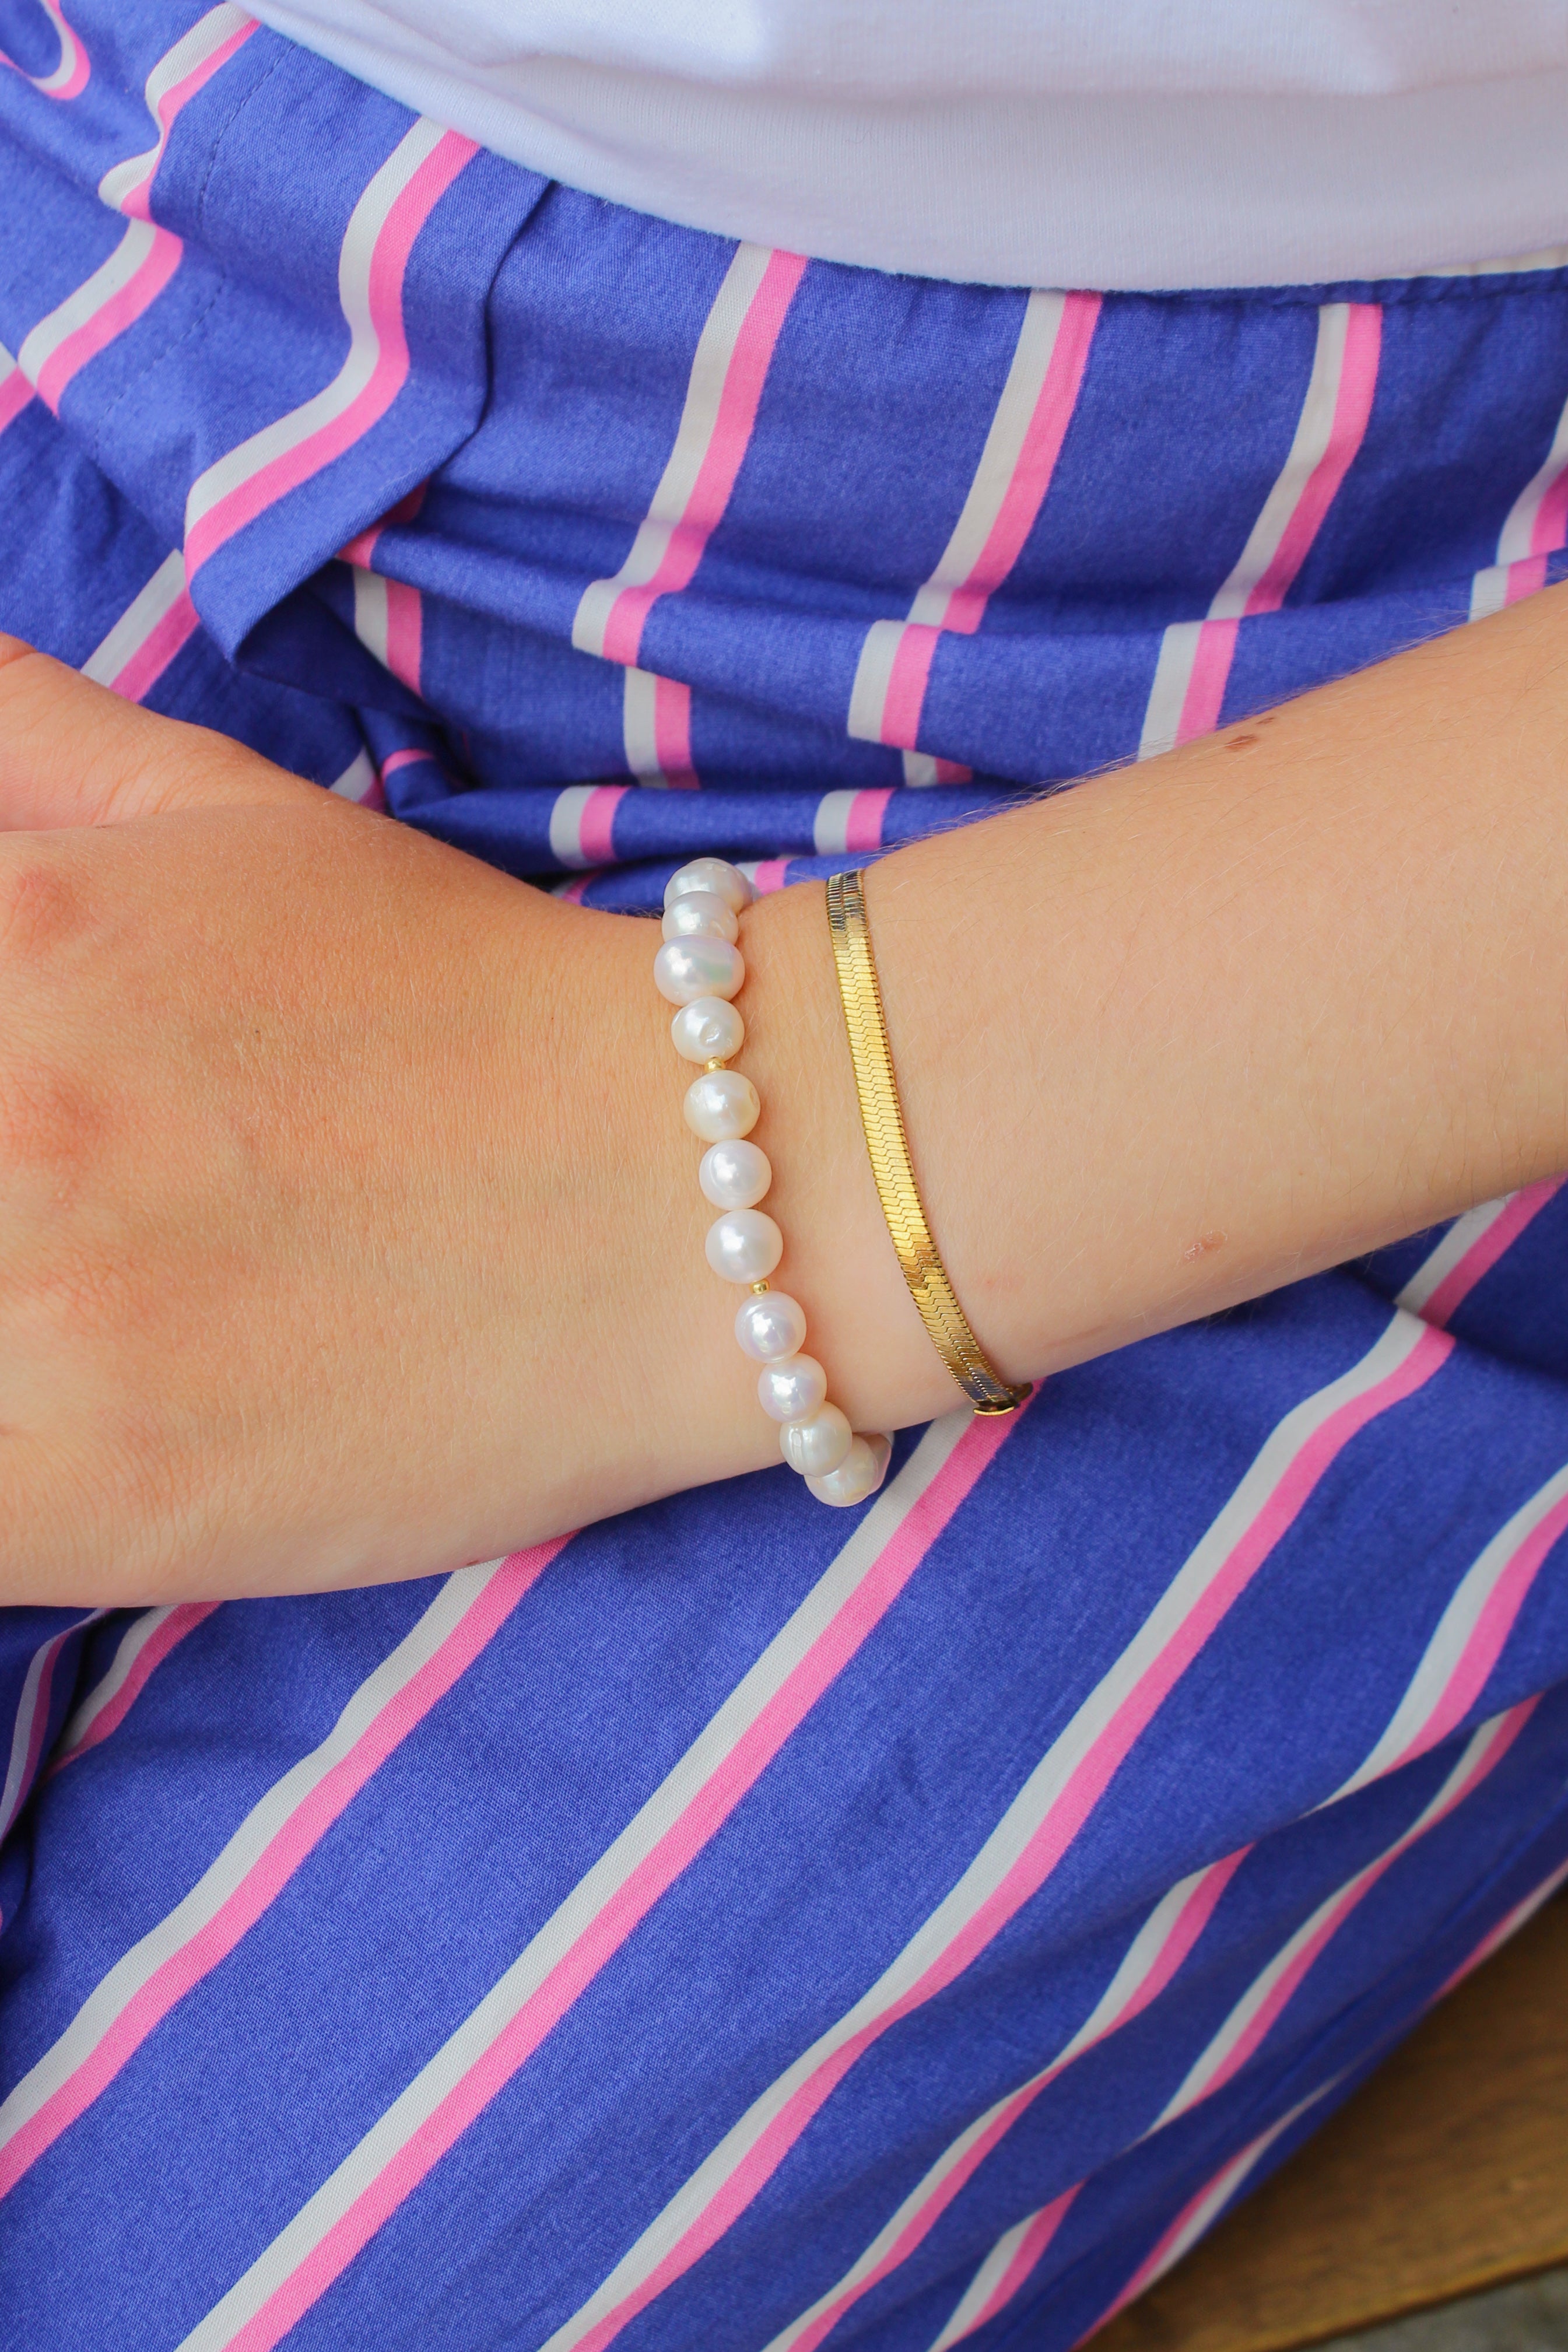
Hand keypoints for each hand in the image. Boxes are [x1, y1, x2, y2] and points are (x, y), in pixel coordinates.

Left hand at [0, 641, 865, 1602]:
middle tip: (50, 1221)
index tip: (5, 1135)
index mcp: (1, 932)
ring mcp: (34, 1316)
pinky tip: (61, 1442)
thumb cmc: (461, 997)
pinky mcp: (92, 1502)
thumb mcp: (224, 807)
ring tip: (68, 1319)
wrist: (688, 1193)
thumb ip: (22, 733)